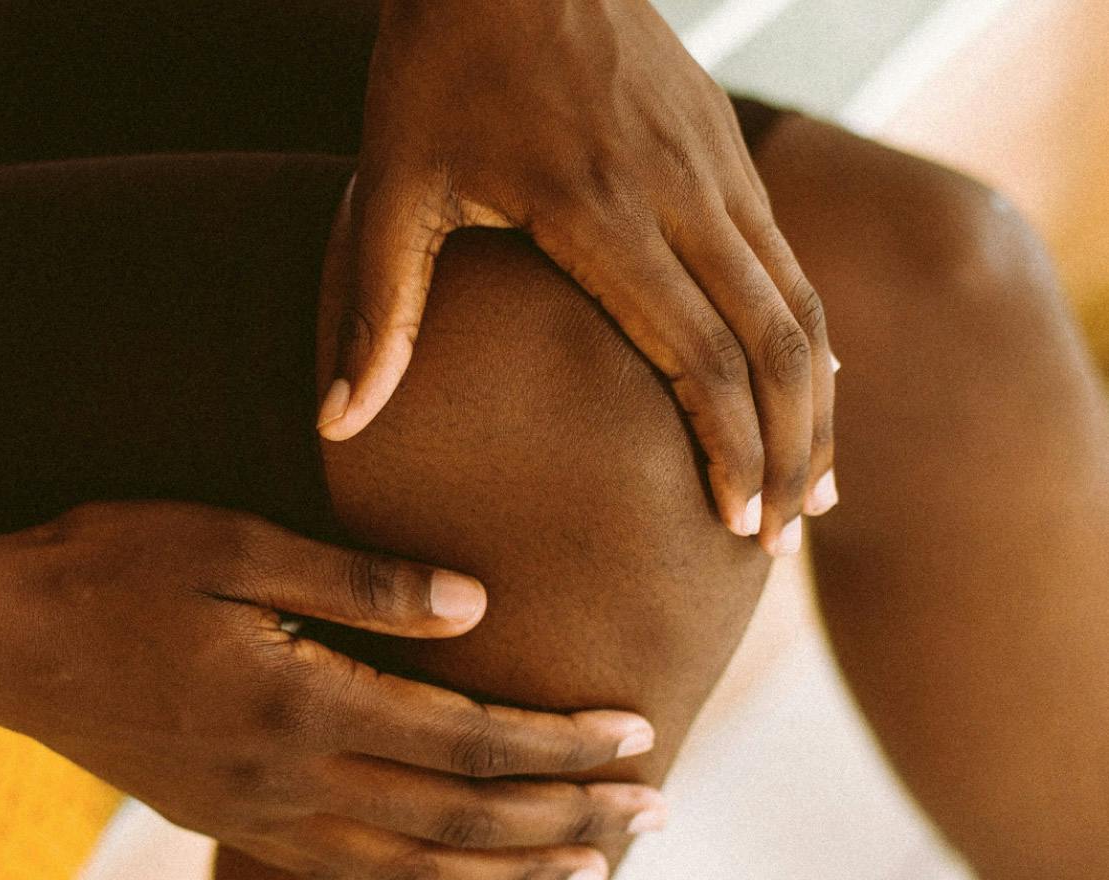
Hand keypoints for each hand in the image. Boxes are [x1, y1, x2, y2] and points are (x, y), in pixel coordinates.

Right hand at [0, 502, 662, 879]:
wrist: (2, 642)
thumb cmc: (114, 571)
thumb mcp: (229, 544)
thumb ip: (357, 581)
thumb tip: (473, 603)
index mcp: (303, 701)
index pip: (469, 738)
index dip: (560, 741)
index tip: (635, 733)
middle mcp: (294, 775)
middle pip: (464, 814)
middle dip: (569, 814)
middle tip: (655, 813)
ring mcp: (262, 814)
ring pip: (419, 865)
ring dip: (516, 868)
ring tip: (595, 869)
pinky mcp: (235, 825)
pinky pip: (351, 872)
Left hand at [316, 0, 838, 554]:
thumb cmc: (441, 61)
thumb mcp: (395, 183)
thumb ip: (378, 311)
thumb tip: (340, 422)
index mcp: (603, 211)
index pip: (698, 356)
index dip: (730, 450)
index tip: (736, 525)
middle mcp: (684, 194)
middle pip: (773, 347)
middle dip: (790, 452)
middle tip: (783, 539)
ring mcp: (718, 168)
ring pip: (800, 306)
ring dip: (817, 406)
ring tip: (815, 490)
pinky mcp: (727, 151)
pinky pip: (791, 262)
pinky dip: (809, 340)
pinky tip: (815, 390)